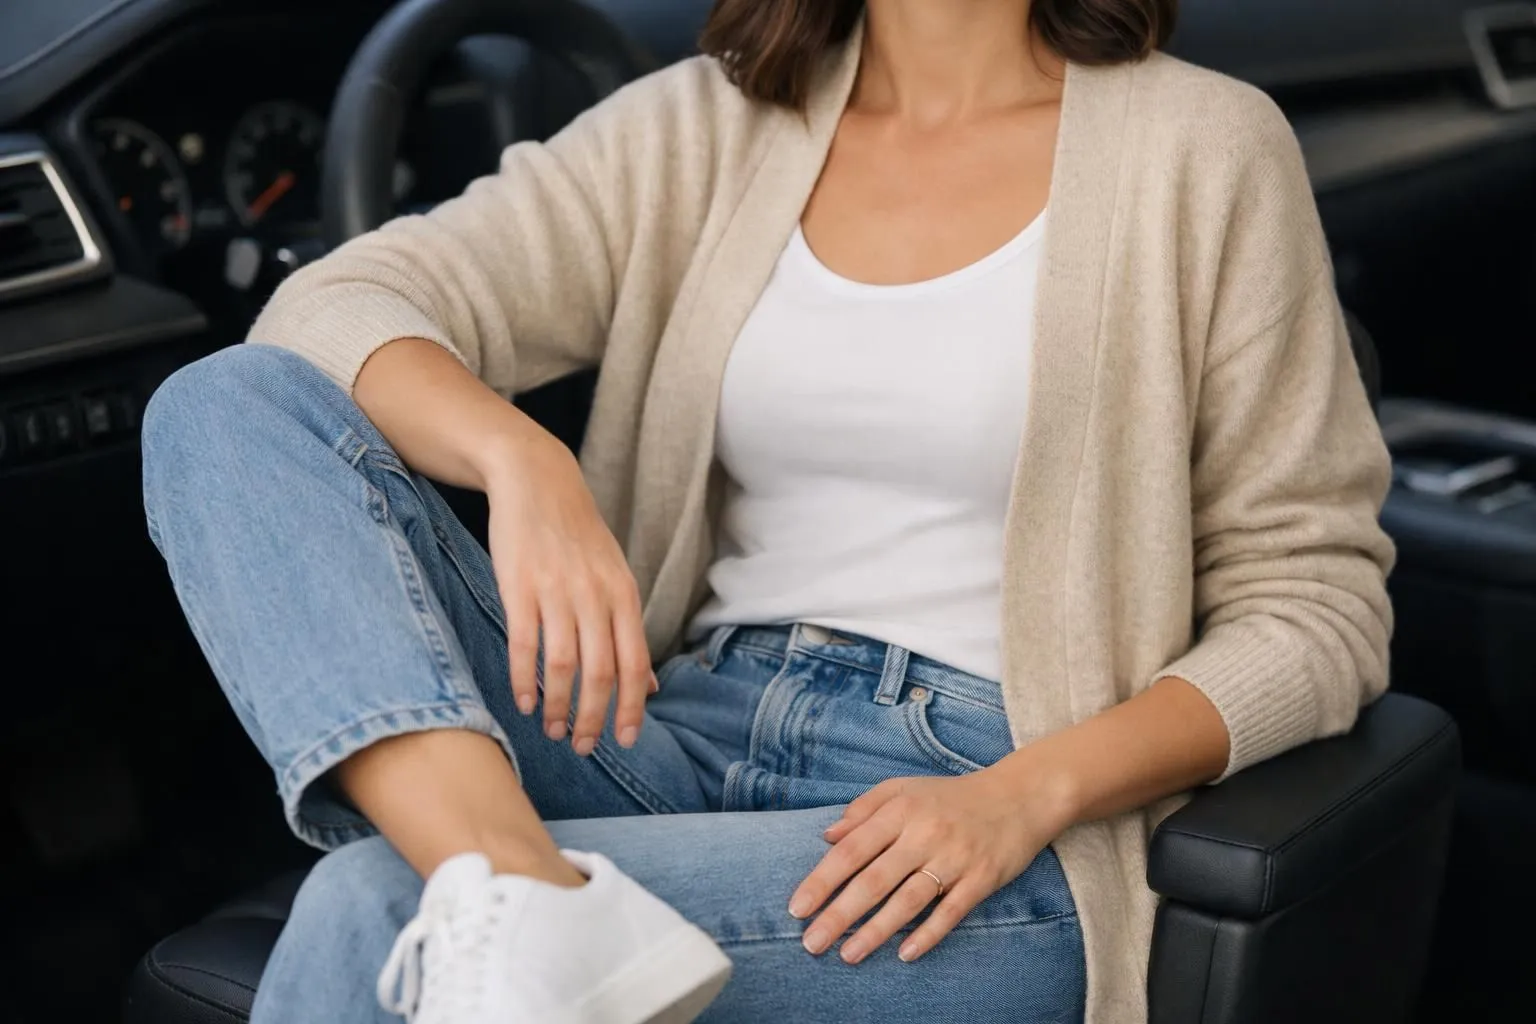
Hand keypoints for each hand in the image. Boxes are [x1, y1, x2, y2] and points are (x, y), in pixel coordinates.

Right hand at [483, 435, 654, 754]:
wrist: (537, 479)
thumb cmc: (577, 536)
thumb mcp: (614, 577)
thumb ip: (629, 631)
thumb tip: (650, 686)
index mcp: (623, 594)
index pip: (635, 663)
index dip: (632, 707)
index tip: (625, 740)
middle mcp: (596, 595)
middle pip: (601, 673)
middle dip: (594, 718)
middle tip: (583, 746)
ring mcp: (557, 590)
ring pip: (562, 666)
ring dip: (557, 707)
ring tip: (551, 729)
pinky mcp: (519, 586)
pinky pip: (524, 644)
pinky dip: (524, 680)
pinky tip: (523, 702)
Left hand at [787, 768, 1073, 963]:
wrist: (1018, 797)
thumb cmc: (950, 798)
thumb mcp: (903, 789)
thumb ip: (863, 809)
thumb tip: (827, 837)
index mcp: (900, 810)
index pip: (852, 849)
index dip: (822, 880)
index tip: (798, 908)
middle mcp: (924, 833)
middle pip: (874, 879)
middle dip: (839, 914)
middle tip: (812, 943)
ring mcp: (954, 857)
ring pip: (908, 900)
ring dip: (875, 931)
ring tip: (847, 955)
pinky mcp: (982, 878)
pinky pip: (951, 911)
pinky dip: (928, 934)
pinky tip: (905, 954)